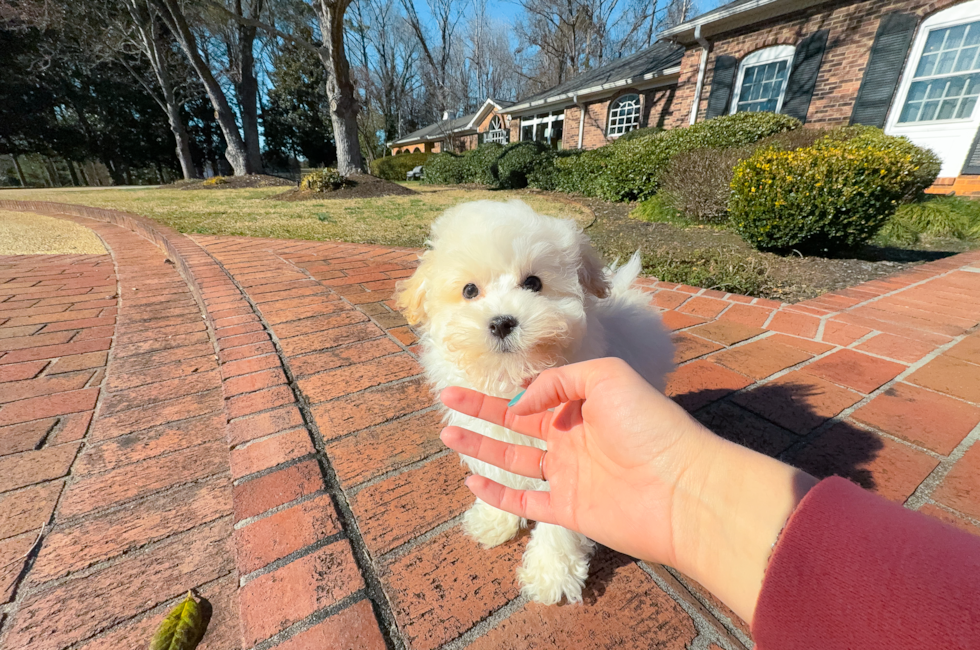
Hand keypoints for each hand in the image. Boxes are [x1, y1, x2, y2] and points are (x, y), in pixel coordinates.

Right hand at [440, 357, 816, 622]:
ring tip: (448, 433)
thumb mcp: (606, 377)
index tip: (472, 380)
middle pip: (515, 425)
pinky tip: (472, 480)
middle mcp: (572, 438)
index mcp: (582, 406)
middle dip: (480, 412)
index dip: (502, 389)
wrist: (683, 488)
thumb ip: (557, 382)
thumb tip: (519, 405)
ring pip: (514, 460)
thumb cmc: (651, 425)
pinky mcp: (569, 509)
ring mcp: (569, 475)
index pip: (534, 395)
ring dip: (480, 447)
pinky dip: (498, 493)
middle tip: (446, 401)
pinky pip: (525, 501)